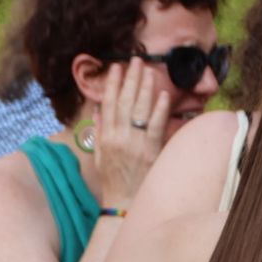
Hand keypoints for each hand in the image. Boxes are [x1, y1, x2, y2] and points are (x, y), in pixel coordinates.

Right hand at [92, 62, 169, 207]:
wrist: (124, 202)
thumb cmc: (112, 179)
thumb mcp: (99, 154)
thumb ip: (99, 131)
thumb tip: (99, 109)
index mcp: (105, 136)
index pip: (108, 103)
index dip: (112, 84)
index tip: (115, 67)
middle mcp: (118, 137)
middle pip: (125, 101)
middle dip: (130, 79)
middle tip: (135, 60)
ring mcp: (135, 143)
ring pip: (140, 109)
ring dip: (145, 88)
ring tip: (149, 70)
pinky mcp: (151, 151)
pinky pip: (155, 126)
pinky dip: (159, 109)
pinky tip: (163, 95)